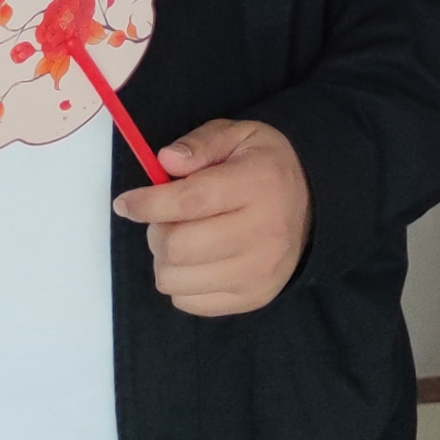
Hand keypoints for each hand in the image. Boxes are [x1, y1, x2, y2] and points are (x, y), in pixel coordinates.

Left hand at [113, 119, 310, 316]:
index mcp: (259, 184)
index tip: (126, 203)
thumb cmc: (265, 169)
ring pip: (175, 280)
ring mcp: (258, 272)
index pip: (191, 201)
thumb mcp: (239, 136)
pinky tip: (197, 260)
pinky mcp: (252, 298)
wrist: (313, 209)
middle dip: (156, 230)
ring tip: (182, 238)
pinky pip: (188, 303)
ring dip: (165, 259)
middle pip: (178, 247)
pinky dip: (180, 282)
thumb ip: (200, 144)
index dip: (148, 204)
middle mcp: (263, 233)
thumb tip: (165, 161)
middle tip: (163, 218)